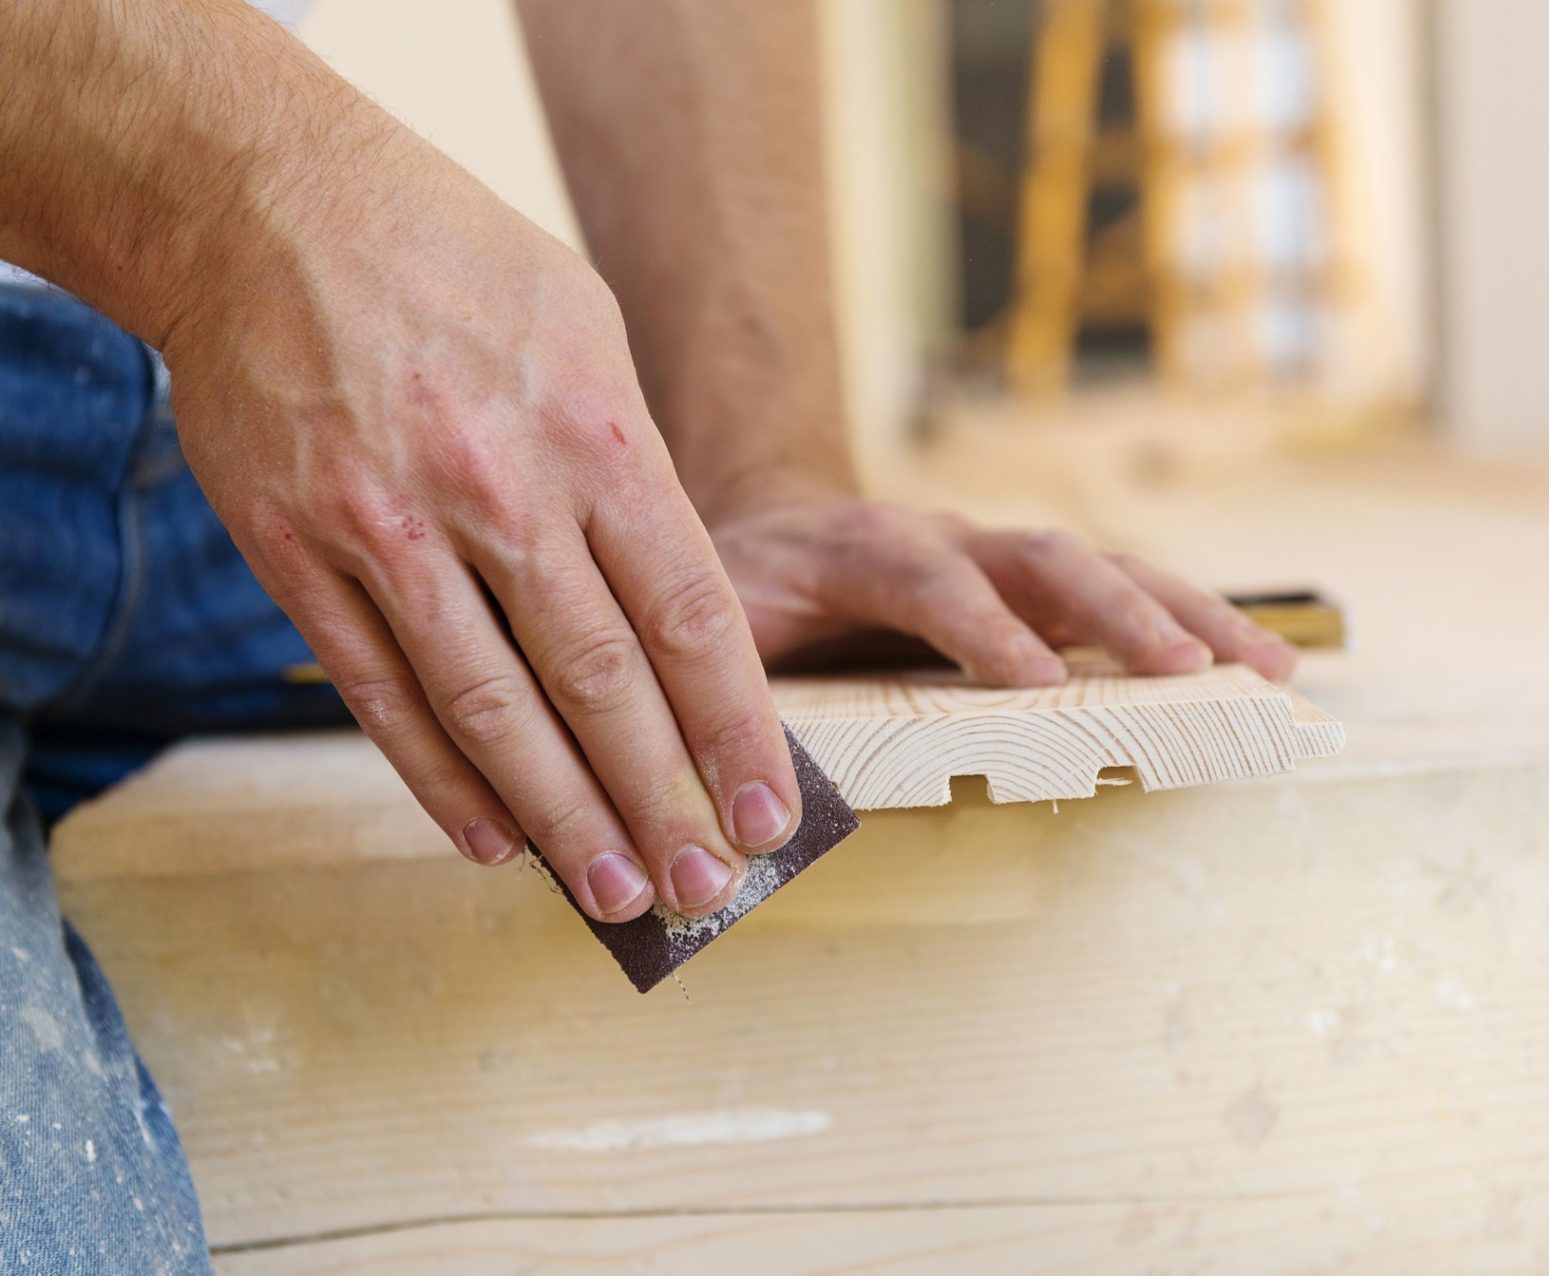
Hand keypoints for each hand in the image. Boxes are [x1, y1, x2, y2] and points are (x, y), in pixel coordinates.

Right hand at [165, 129, 799, 920]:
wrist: (263, 204)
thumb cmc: (453, 261)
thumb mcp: (586, 328)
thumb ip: (636, 467)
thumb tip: (679, 610)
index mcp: (594, 433)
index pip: (688, 617)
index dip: (733, 729)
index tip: (768, 812)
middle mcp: (500, 490)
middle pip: (601, 684)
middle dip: (661, 801)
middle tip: (704, 889)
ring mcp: (390, 529)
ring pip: (492, 711)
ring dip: (561, 820)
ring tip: (616, 895)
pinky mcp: (300, 553)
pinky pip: (382, 695)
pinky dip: (440, 780)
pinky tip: (491, 839)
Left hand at [703, 484, 1297, 685]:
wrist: (768, 524)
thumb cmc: (740, 591)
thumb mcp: (706, 632)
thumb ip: (722, 697)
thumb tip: (743, 799)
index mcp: (862, 548)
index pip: (928, 580)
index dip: (982, 627)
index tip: (1035, 682)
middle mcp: (948, 539)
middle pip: (1046, 559)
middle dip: (1121, 613)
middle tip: (1189, 669)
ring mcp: (999, 557)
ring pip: (1104, 569)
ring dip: (1187, 614)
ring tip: (1266, 667)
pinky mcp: (1033, 586)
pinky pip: (1118, 590)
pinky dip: (1187, 622)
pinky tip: (1252, 663)